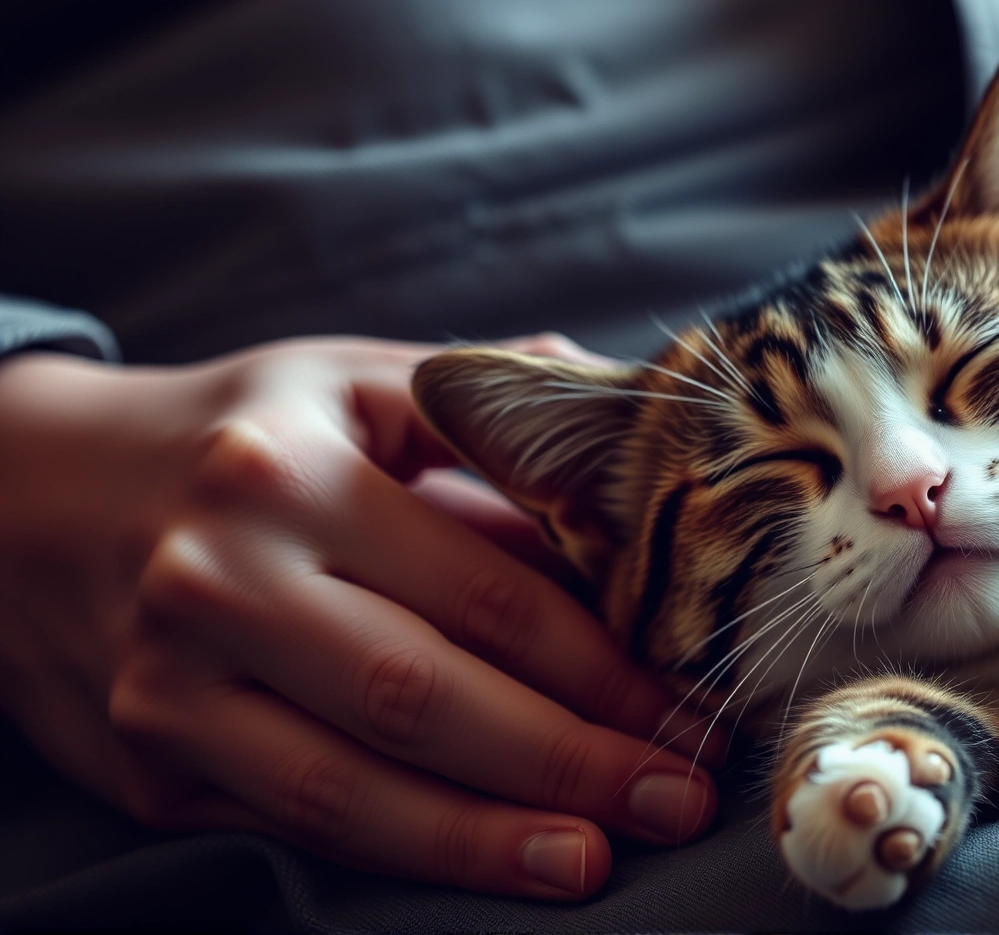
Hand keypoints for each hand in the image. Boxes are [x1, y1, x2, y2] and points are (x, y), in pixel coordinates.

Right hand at [0, 335, 718, 899]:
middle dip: (570, 758)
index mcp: (287, 472)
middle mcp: (219, 580)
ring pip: (350, 786)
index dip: (598, 662)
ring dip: (486, 837)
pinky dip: (397, 850)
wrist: (22, 494)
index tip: (687, 705)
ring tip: (596, 858)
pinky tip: (483, 862)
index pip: (481, 588)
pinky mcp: (146, 762)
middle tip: (678, 796)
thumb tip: (647, 434)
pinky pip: (290, 822)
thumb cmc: (237, 433)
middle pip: (425, 696)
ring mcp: (168, 684)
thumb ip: (494, 407)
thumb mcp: (354, 381)